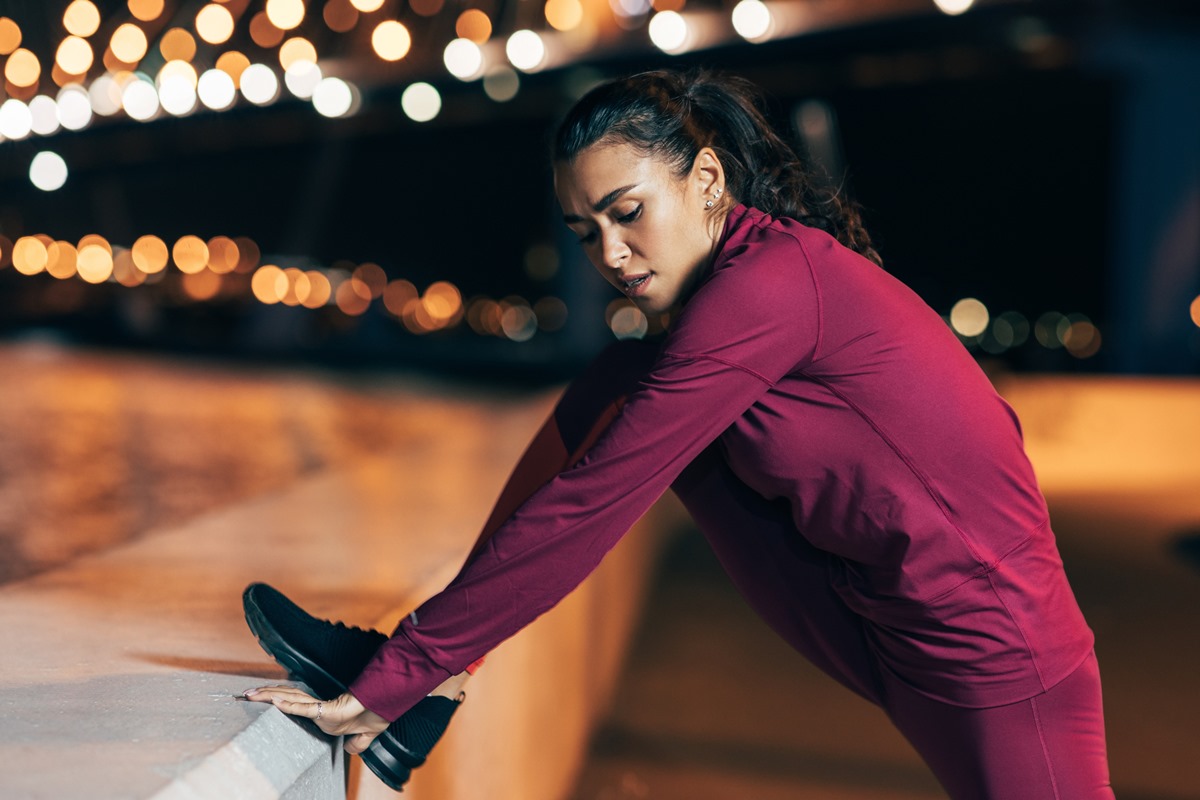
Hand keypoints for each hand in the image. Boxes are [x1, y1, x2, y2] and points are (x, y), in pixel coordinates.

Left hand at [244, 686, 389, 753]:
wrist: (388, 705)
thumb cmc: (378, 712)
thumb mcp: (366, 734)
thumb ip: (358, 743)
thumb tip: (352, 750)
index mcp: (326, 713)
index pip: (296, 702)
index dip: (279, 698)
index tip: (262, 698)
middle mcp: (321, 708)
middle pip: (288, 697)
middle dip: (266, 695)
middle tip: (245, 694)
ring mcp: (324, 709)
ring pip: (292, 699)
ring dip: (270, 697)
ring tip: (251, 694)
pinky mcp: (330, 711)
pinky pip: (306, 708)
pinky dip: (289, 705)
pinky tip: (274, 701)